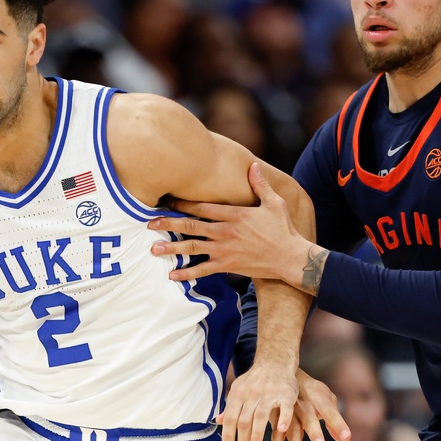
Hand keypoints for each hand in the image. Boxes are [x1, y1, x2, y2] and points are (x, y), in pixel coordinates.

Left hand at [149, 163, 308, 282]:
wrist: (289, 257)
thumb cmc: (282, 229)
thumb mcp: (274, 202)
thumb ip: (260, 184)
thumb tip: (253, 165)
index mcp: (234, 214)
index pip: (203, 207)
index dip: (184, 203)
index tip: (168, 200)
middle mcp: (226, 232)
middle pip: (191, 226)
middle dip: (169, 224)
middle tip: (150, 223)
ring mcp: (225, 250)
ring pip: (193, 248)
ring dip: (172, 248)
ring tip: (153, 249)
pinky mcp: (228, 265)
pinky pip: (204, 270)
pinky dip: (188, 273)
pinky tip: (173, 275)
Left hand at [218, 361, 297, 440]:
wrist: (275, 362)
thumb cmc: (255, 380)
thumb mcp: (239, 389)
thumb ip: (230, 406)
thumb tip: (218, 421)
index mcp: (239, 393)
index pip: (231, 417)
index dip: (228, 433)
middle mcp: (253, 394)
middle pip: (245, 419)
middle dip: (243, 438)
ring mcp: (270, 394)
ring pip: (261, 416)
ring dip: (257, 434)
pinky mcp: (286, 394)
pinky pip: (285, 408)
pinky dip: (283, 419)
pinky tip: (281, 429)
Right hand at [270, 368, 351, 440]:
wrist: (282, 373)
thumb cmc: (310, 391)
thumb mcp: (325, 399)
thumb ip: (334, 420)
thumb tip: (345, 440)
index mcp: (318, 397)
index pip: (330, 411)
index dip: (338, 424)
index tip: (346, 438)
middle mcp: (303, 403)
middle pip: (309, 418)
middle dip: (314, 432)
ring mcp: (288, 409)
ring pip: (291, 427)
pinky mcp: (276, 416)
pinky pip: (275, 430)